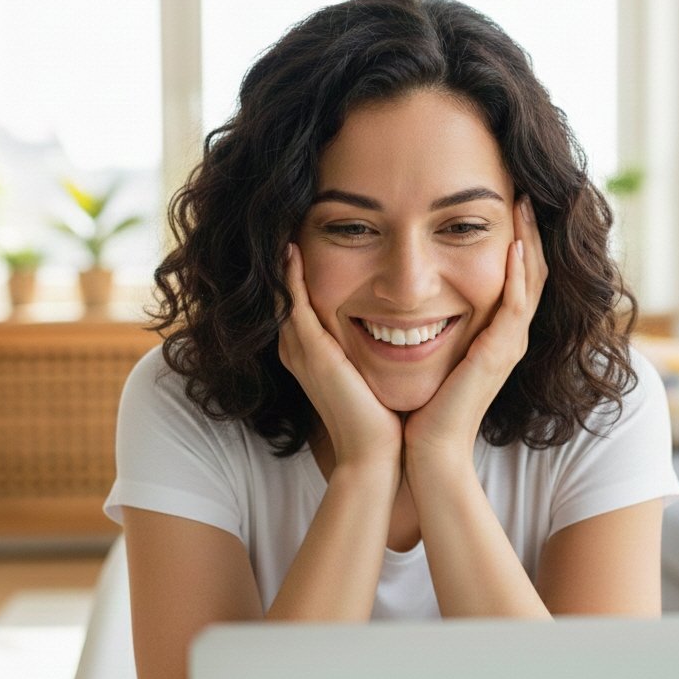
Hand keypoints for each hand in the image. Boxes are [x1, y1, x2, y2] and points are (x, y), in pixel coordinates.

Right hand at [278, 243, 402, 471]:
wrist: (375, 455)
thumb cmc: (380, 419)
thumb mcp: (369, 376)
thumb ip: (369, 352)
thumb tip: (395, 330)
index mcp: (311, 356)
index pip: (297, 304)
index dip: (297, 275)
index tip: (305, 241)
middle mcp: (298, 351)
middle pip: (284, 295)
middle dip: (286, 262)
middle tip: (287, 223)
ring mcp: (301, 352)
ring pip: (283, 295)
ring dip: (285, 262)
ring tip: (285, 225)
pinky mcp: (312, 353)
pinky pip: (294, 304)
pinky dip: (292, 277)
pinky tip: (292, 249)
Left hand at [403, 197, 547, 468]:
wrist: (427, 449)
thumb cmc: (423, 406)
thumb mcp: (431, 354)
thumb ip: (431, 326)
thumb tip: (407, 298)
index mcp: (494, 335)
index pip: (515, 278)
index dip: (516, 240)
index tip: (507, 204)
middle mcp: (509, 337)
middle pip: (532, 272)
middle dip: (529, 231)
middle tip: (525, 193)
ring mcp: (508, 346)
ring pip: (531, 282)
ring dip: (529, 241)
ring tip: (524, 206)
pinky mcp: (498, 355)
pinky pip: (516, 305)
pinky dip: (518, 274)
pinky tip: (514, 244)